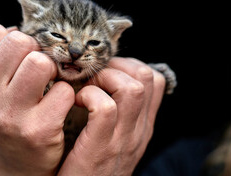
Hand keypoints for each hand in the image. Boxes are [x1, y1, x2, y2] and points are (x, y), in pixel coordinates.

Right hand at [0, 25, 74, 175]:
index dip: (16, 41)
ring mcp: (9, 114)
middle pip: (20, 41)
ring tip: (49, 85)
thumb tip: (18, 28)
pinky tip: (58, 106)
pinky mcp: (38, 129)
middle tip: (39, 69)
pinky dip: (66, 94)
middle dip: (35, 50)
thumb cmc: (4, 120)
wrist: (15, 168)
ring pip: (41, 62)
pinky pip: (64, 90)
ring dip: (52, 70)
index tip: (21, 58)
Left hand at [58, 57, 165, 174]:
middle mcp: (139, 130)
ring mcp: (123, 140)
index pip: (154, 79)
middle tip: (95, 76)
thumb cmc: (90, 164)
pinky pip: (104, 108)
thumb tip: (108, 79)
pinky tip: (76, 102)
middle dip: (117, 66)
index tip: (107, 71)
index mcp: (143, 124)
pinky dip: (89, 96)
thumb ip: (118, 112)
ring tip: (87, 88)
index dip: (130, 65)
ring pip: (131, 88)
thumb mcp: (114, 137)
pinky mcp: (101, 149)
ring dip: (104, 78)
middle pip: (146, 76)